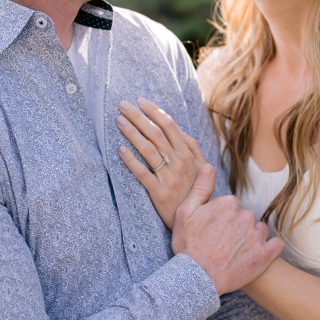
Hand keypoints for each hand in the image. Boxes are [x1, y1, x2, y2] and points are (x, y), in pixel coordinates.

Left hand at [116, 97, 206, 229]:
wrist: (197, 219)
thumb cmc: (196, 191)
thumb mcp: (201, 168)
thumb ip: (191, 148)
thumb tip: (179, 129)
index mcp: (188, 154)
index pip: (169, 125)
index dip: (154, 111)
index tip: (140, 101)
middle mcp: (179, 162)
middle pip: (156, 133)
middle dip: (138, 116)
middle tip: (122, 105)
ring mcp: (170, 177)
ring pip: (148, 149)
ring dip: (132, 133)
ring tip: (118, 122)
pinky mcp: (160, 193)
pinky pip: (143, 174)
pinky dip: (131, 160)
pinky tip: (120, 150)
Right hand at [172, 165, 282, 294]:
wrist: (197, 279)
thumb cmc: (188, 246)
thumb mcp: (186, 213)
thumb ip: (200, 188)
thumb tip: (209, 166)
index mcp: (228, 203)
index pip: (232, 206)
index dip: (222, 218)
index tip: (213, 231)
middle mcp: (246, 216)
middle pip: (246, 218)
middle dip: (237, 228)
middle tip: (222, 244)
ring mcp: (257, 236)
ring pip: (259, 231)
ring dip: (251, 239)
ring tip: (236, 253)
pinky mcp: (265, 254)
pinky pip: (275, 245)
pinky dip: (269, 249)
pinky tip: (255, 256)